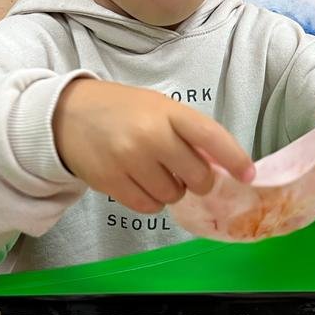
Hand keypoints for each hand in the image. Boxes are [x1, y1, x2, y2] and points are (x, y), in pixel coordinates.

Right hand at [53, 80, 254, 212]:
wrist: (66, 116)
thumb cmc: (123, 111)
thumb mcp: (158, 108)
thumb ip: (187, 132)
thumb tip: (222, 166)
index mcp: (168, 112)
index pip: (211, 137)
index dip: (235, 159)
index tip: (248, 175)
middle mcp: (151, 135)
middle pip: (198, 177)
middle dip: (199, 181)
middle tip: (186, 172)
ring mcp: (130, 160)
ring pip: (174, 196)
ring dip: (172, 190)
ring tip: (154, 172)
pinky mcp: (112, 182)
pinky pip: (149, 206)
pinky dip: (151, 201)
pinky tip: (140, 183)